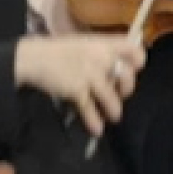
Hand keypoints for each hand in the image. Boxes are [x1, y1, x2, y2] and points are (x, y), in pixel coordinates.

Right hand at [16, 31, 143, 137]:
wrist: (34, 57)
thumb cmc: (59, 51)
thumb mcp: (85, 44)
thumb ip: (103, 53)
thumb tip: (119, 69)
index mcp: (104, 43)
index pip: (134, 50)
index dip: (138, 62)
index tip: (134, 70)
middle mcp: (101, 57)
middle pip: (127, 77)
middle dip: (126, 89)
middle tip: (120, 94)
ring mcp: (90, 74)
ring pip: (111, 97)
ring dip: (114, 110)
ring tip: (113, 117)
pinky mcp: (78, 89)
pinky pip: (90, 109)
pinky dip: (94, 121)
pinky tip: (97, 130)